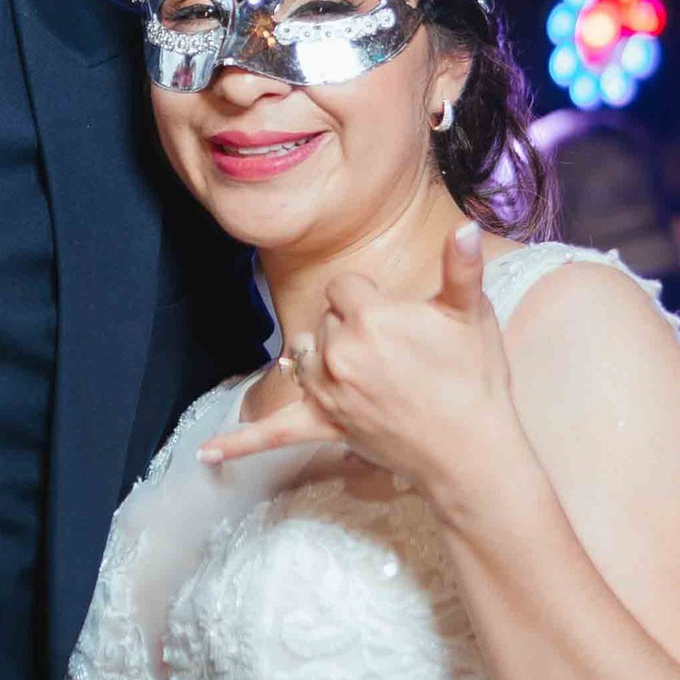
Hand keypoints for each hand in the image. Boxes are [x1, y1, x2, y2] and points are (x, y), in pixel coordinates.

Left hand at [201, 219, 524, 517]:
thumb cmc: (473, 379)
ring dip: (320, 358)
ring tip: (359, 371)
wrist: (470, 448)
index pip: (344, 288)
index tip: (398, 320)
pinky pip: (271, 435)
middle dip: (351, 328)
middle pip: (324, 320)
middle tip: (395, 353)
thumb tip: (463, 223)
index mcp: (370, 317)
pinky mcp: (323, 426)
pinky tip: (205, 456)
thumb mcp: (470, 316)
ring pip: (301, 356)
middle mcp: (338, 352)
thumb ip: (461, 267)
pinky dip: (239, 444)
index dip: (371, 300)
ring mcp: (326, 392)